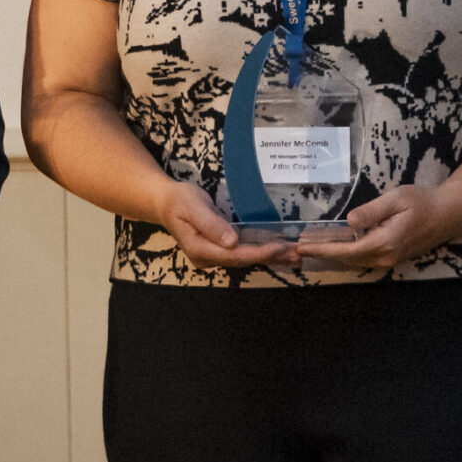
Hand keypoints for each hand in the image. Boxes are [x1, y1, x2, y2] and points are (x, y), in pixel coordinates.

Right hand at [160, 180, 300, 270]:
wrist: (165, 202)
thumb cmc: (179, 201)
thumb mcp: (192, 207)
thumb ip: (211, 224)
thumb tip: (231, 241)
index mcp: (199, 250)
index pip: (233, 255)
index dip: (257, 252)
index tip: (278, 247)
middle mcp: (207, 258)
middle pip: (242, 260)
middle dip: (270, 257)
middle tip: (296, 254)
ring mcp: (213, 256)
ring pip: (244, 258)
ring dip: (269, 257)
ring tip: (294, 255)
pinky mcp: (218, 249)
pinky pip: (242, 252)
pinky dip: (261, 251)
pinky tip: (278, 250)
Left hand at [294, 183, 457, 269]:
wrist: (447, 215)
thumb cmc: (422, 202)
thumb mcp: (396, 199)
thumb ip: (372, 211)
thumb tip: (350, 221)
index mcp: (385, 243)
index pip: (346, 250)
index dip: (322, 249)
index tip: (302, 247)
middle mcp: (385, 257)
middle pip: (347, 258)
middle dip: (323, 252)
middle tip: (299, 244)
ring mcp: (389, 260)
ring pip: (354, 260)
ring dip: (333, 253)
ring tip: (311, 243)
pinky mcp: (391, 258)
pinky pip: (363, 258)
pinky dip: (346, 252)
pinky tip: (335, 243)